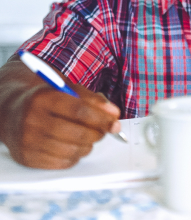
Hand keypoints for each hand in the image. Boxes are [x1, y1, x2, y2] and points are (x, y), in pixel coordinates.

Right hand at [0, 60, 120, 168]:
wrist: (11, 111)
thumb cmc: (48, 99)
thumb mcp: (68, 90)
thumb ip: (93, 100)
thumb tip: (115, 114)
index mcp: (45, 98)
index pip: (79, 110)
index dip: (101, 118)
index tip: (115, 123)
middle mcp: (33, 119)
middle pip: (77, 133)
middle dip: (97, 134)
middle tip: (103, 131)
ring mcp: (27, 140)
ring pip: (71, 150)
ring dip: (87, 146)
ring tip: (88, 139)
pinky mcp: (26, 157)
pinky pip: (60, 163)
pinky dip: (74, 157)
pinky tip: (74, 147)